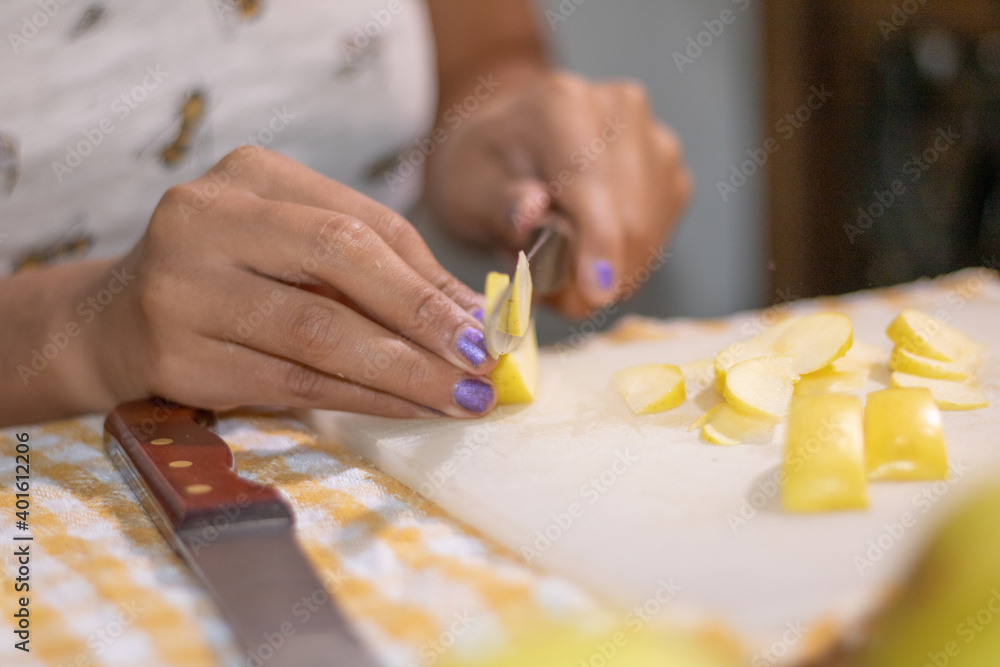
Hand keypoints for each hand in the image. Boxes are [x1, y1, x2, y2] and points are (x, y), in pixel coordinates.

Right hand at [87, 148, 496, 417]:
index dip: (432, 278)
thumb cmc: (228, 281)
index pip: (363, 222)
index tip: (487, 323)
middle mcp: (207, 218)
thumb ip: (374, 268)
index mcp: (250, 175)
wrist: (113, 323)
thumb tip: (471, 315)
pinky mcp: (175, 354)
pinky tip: (404, 409)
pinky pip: (290, 383)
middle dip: (425, 317)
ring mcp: (182, 286)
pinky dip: (359, 398)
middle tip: (484, 362)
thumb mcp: (291, 250)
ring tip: (460, 398)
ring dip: (403, 372)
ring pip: (319, 333)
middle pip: (341, 259)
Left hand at [426, 70, 691, 318]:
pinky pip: (656, 240)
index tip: (594, 296)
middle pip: (631, 219)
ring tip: (557, 265)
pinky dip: (622, 264)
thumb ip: (497, 204)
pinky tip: (585, 252)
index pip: (592, 182)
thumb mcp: (466, 186)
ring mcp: (656, 144)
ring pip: (648, 236)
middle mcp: (623, 114)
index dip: (598, 246)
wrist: (512, 136)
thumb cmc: (484, 164)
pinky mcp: (672, 176)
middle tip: (547, 298)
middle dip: (592, 276)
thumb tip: (530, 216)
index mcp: (563, 105)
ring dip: (606, 274)